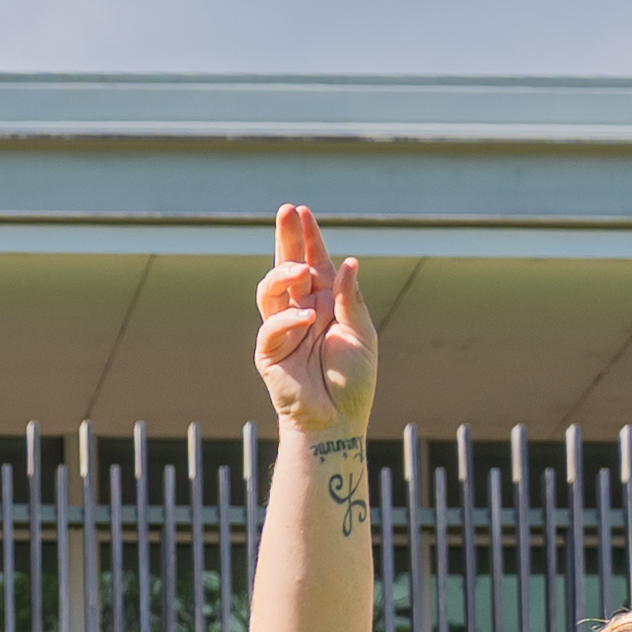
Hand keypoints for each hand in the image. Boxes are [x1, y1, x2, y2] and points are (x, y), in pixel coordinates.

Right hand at [257, 204, 375, 443]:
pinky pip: (272, 326)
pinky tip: (308, 319)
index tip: (303, 212)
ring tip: (301, 270)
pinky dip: (289, 319)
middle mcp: (303, 309)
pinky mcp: (269, 351)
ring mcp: (284, 329)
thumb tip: (347, 263)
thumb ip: (351, 300)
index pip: (315, 262)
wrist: (337, 420)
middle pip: (288, 265)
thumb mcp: (362, 335)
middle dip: (286, 238)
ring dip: (283, 273)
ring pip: (271, 289)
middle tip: (285, 212)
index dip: (308, 238)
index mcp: (327, 302)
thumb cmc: (353, 381)